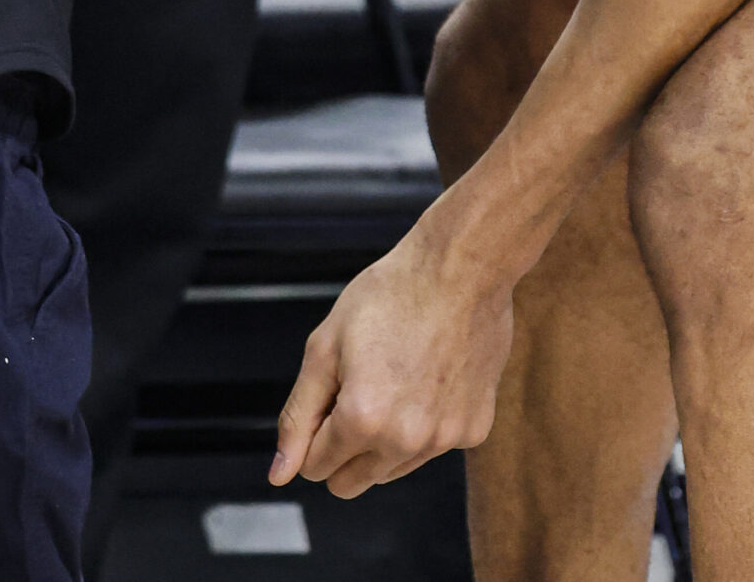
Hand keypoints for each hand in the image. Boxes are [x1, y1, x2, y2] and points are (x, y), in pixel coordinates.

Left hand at [270, 231, 511, 497]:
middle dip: (341, 448)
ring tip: (394, 380)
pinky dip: (423, 426)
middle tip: (355, 391)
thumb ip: (298, 416)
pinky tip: (427, 379)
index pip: (314, 467)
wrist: (460, 270)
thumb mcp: (325, 348)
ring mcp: (444, 440)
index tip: (328, 394)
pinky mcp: (473, 431)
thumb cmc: (390, 297)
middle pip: (350, 483)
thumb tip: (279, 474)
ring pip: (391, 470)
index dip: (312, 432)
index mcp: (362, 420)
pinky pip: (431, 449)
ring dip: (382, 440)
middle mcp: (406, 441)